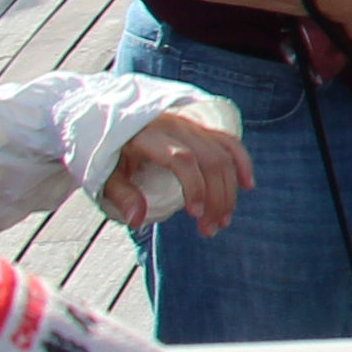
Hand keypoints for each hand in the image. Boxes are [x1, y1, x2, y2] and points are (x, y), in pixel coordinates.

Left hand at [103, 108, 248, 232]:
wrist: (106, 122)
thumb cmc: (105, 153)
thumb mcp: (104, 175)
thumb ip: (122, 196)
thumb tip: (137, 221)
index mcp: (148, 136)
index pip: (182, 159)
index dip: (194, 187)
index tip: (195, 215)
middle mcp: (175, 127)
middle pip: (210, 159)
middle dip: (217, 197)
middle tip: (211, 229)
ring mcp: (190, 125)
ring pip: (223, 154)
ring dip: (229, 190)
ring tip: (224, 219)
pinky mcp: (199, 128)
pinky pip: (228, 141)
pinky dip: (241, 162)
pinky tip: (247, 185)